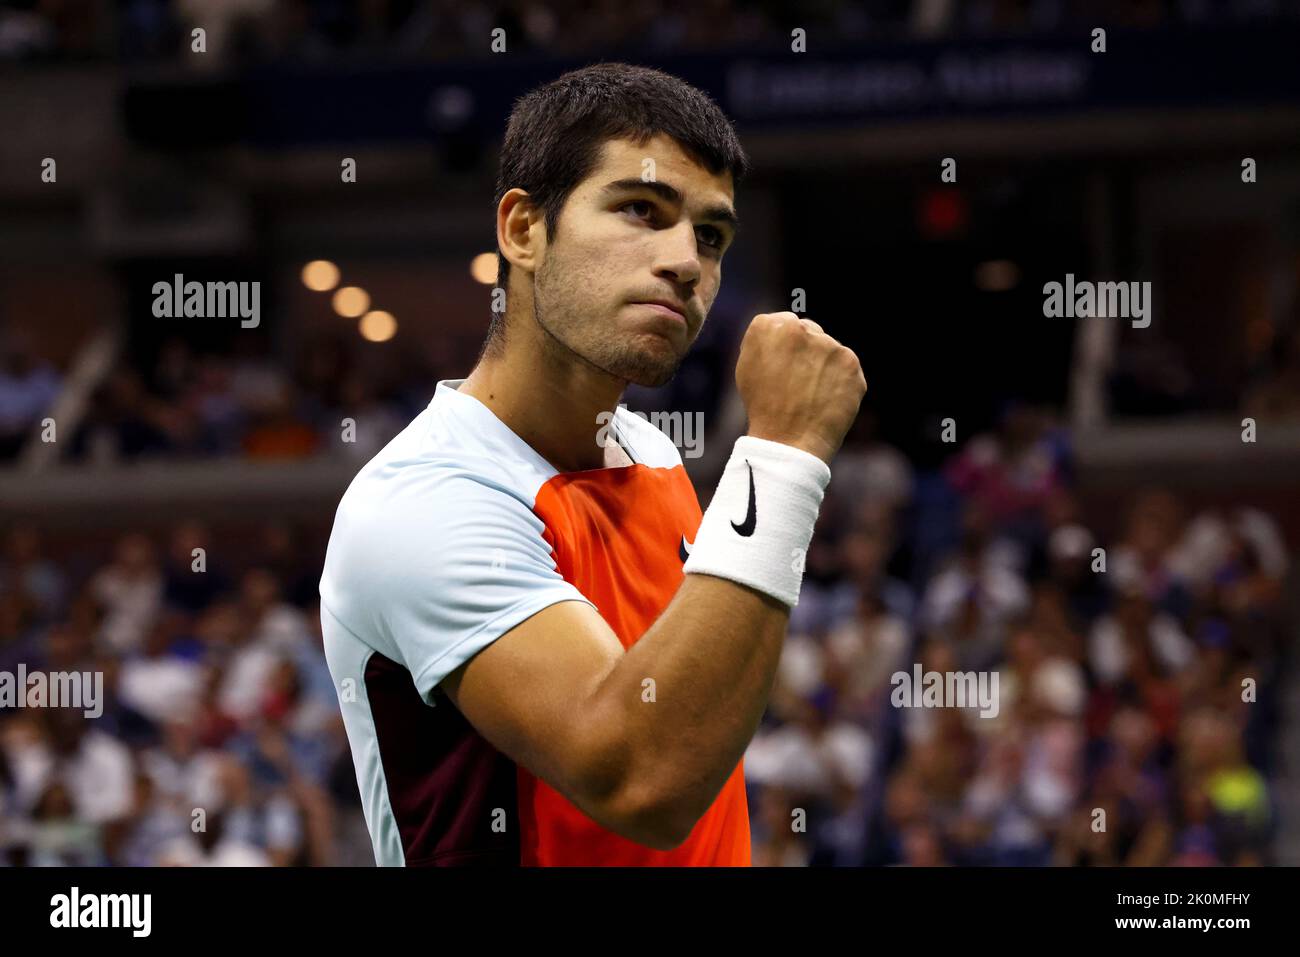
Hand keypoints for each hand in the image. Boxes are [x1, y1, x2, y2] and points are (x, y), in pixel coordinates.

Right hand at [736, 312, 867, 463]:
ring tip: (810, 395)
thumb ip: (764, 339)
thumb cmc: (763, 406)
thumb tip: (782, 329)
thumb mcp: (747, 366)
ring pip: (830, 350)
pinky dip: (838, 382)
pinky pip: (846, 368)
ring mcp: (831, 346)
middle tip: (796, 382)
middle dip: (806, 352)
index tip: (782, 367)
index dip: (784, 348)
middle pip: (810, 332)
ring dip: (823, 366)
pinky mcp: (852, 365)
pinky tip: (825, 399)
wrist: (788, 441)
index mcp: (772, 325)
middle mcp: (804, 329)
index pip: (785, 324)